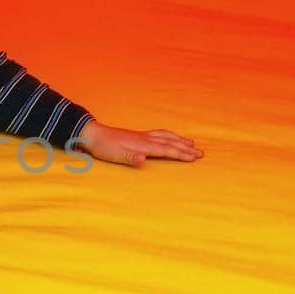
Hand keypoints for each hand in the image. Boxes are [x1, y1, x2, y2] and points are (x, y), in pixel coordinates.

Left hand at [75, 120, 202, 167]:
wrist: (93, 134)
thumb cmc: (103, 147)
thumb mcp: (114, 155)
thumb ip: (130, 158)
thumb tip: (143, 159)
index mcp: (142, 145)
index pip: (166, 150)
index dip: (181, 154)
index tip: (195, 157)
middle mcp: (145, 138)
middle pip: (170, 142)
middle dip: (186, 148)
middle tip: (201, 153)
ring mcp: (142, 135)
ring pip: (166, 136)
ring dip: (180, 140)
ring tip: (192, 143)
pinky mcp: (138, 135)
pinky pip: (160, 134)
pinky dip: (170, 135)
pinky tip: (171, 137)